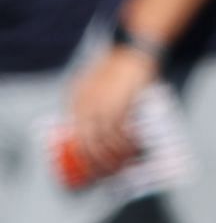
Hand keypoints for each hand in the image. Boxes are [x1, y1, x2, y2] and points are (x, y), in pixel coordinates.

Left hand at [67, 45, 157, 177]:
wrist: (131, 50)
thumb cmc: (115, 65)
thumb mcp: (91, 82)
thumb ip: (87, 102)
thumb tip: (89, 125)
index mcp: (75, 102)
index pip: (75, 136)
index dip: (84, 155)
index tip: (93, 165)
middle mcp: (86, 107)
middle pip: (88, 144)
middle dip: (98, 163)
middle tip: (108, 172)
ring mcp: (103, 107)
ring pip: (104, 142)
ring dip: (114, 157)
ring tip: (123, 164)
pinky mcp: (121, 105)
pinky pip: (121, 132)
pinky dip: (126, 144)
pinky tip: (133, 148)